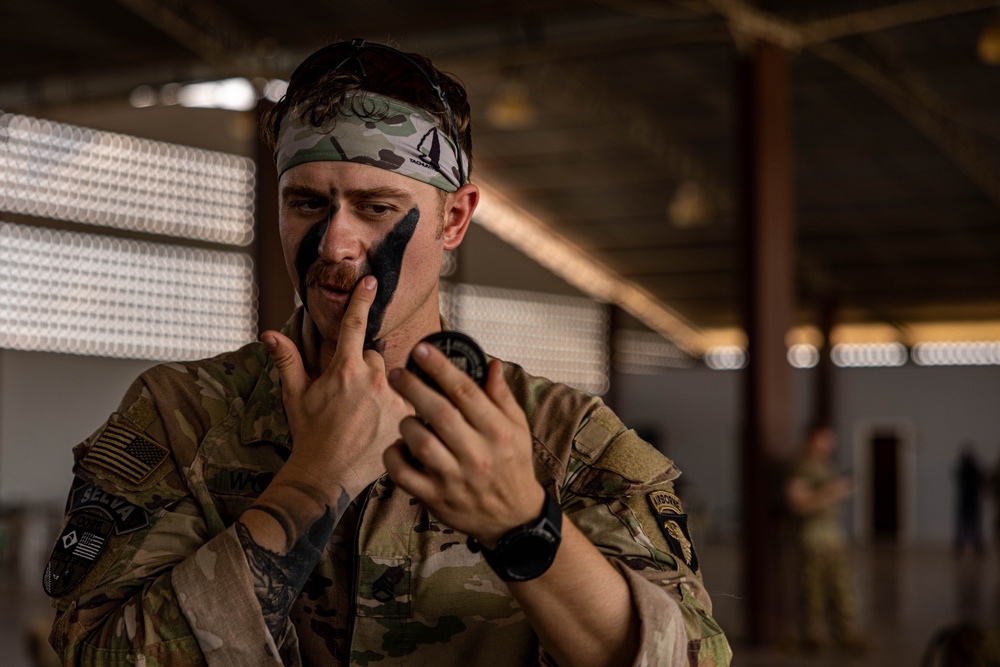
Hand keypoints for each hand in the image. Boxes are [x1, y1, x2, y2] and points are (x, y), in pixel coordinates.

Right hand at [261, 276, 410, 500]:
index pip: (355, 324)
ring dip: (382, 388)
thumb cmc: (310, 434)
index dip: (363, 299)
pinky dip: (399, 404)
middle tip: (351, 399)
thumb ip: (288, 360)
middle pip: (374, 357)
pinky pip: (408, 397)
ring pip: (392, 376)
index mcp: (344, 369)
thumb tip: (269, 334)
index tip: (371, 281)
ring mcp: (392, 398)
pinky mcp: (407, 416)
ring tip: (368, 414)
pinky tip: (384, 422)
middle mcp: (372, 379)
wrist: (327, 475)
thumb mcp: (295, 396)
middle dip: (363, 370)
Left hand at [384, 342, 544, 547]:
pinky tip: (398, 446)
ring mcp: (454, 478)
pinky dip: (394, 456)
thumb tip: (490, 364)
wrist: (513, 519)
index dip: (440, 367)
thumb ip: (501, 396)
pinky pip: (404, 474)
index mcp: (497, 431)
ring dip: (406, 423)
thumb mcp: (517, 428)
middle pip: (438, 413)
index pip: (466, 392)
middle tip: (397, 372)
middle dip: (413, 387)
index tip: (421, 349)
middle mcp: (476, 453)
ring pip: (420, 442)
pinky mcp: (436, 498)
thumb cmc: (513, 465)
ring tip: (405, 415)